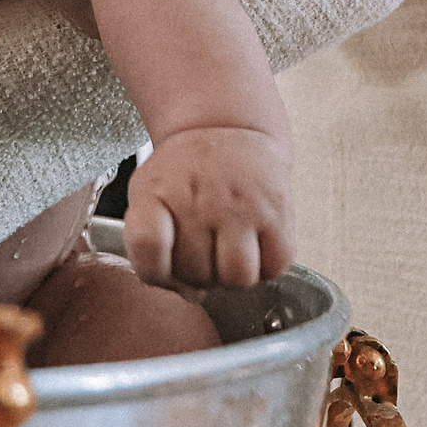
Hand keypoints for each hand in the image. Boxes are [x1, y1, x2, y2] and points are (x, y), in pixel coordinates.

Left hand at [119, 125, 293, 289]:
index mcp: (155, 193)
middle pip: (195, 274)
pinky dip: (265, 267)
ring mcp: (241, 205)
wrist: (225, 129)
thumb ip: (154, 251)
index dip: (155, 272)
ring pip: (237, 279)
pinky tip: (252, 244)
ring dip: (231, 276)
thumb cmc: (183, 174)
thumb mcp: (148, 196)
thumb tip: (194, 297)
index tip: (162, 266)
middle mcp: (199, 197)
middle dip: (197, 273)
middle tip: (201, 248)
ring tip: (226, 251)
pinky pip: (274, 269)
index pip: (148, 248)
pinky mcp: (278, 212)